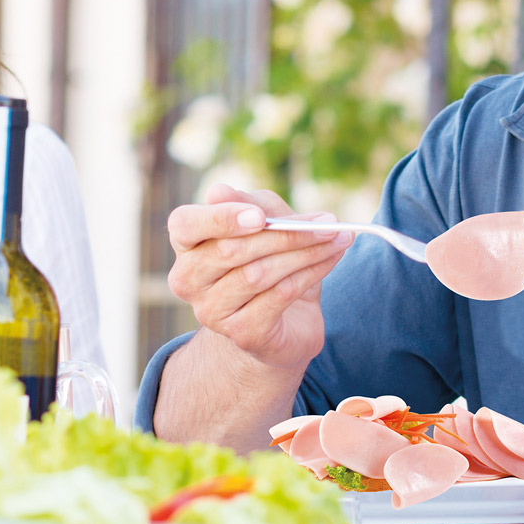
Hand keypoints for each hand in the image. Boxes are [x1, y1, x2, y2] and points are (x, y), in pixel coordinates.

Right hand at [166, 184, 352, 374]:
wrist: (286, 321)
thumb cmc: (271, 260)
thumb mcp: (266, 222)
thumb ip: (251, 204)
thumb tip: (218, 191)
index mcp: (188, 245)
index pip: (184, 225)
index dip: (220, 219)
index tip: (260, 216)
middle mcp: (189, 281)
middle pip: (231, 251)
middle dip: (285, 234)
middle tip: (328, 221)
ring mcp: (212, 311)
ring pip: (259, 274)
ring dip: (305, 252)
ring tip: (338, 238)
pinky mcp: (242, 332)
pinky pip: (279, 296)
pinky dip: (311, 273)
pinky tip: (331, 259)